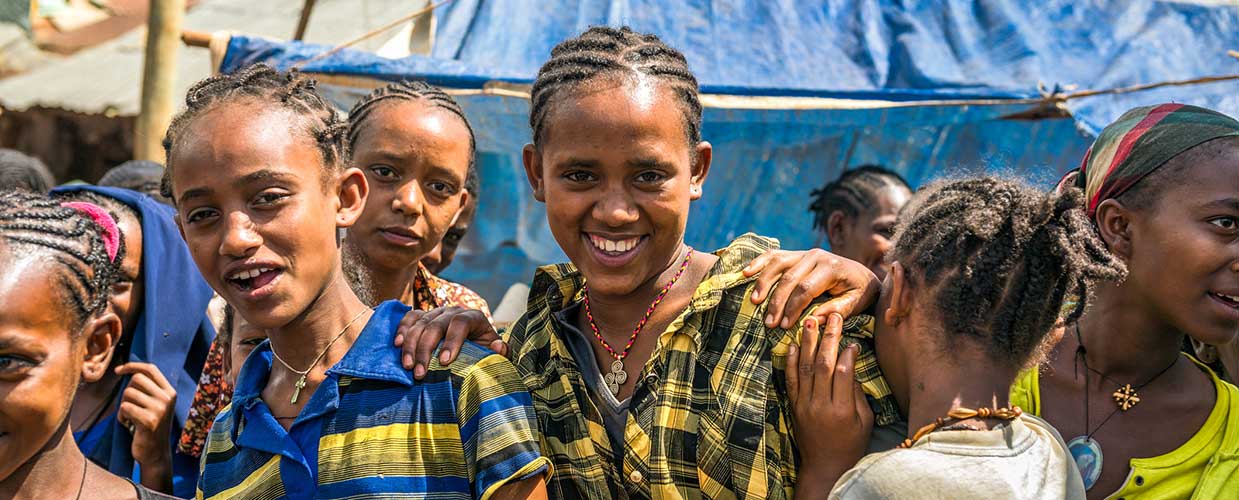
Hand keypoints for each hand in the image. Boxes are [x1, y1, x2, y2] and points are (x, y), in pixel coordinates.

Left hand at [115, 362, 174, 491]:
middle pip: (136, 379)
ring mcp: (160, 409)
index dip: (132, 366)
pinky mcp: (149, 420)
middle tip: (129, 405)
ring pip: (128, 393)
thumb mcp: (155, 405)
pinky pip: (125, 408)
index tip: (118, 370)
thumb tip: (130, 370)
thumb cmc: (149, 427)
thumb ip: (148, 389)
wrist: (155, 453)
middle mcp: (167, 398)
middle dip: (126, 391)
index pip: (150, 369)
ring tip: (130, 417)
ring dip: (123, 405)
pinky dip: (121, 416)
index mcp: (170, 392)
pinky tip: (128, 424)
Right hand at [393, 306, 504, 378]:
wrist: (473, 342)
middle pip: (436, 325)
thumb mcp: (494, 352)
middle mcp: (453, 311)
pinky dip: (402, 330)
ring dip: (410, 345)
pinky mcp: (423, 316)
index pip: (461, 323)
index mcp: (473, 317)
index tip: (445, 362)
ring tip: (408, 366)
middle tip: (420, 373)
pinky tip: (396, 345)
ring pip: (420, 323)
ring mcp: (436, 312)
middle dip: (426, 350)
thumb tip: (498, 347)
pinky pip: (409, 318)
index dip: (452, 341)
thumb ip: (500, 351)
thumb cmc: (483, 350)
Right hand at [744, 248, 880, 328]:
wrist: (863, 275)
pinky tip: (746, 273)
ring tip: (754, 301)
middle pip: (789, 277)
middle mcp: (817, 255)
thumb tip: (813, 320)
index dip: (793, 308)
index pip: (806, 288)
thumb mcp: (857, 303)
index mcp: (832, 267)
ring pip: (778, 264)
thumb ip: (838, 310)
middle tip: (769, 323)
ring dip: (763, 282)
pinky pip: (774, 255)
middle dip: (777, 301)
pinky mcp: (797, 254)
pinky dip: (759, 262)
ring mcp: (805, 252)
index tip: (784, 326)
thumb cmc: (860, 292)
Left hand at [786, 314, 873, 494]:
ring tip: (810, 322)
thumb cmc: (850, 444)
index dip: (848, 354)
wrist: (824, 466)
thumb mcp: (864, 422)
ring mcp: (804, 405)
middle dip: (828, 339)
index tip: (852, 339)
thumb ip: (857, 394)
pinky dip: (790, 362)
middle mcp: (821, 405)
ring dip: (807, 343)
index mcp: (842, 410)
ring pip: (805, 368)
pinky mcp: (794, 406)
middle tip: (831, 318)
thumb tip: (851, 367)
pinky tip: (792, 346)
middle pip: (824, 365)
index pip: (844, 373)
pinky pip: (791, 380)